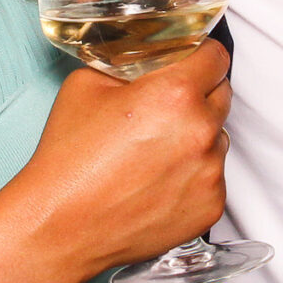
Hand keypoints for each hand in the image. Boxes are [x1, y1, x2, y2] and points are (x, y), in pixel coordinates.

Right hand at [6, 39, 230, 282]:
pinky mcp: (210, 207)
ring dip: (197, 138)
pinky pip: (213, 178)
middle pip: (221, 96)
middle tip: (163, 110)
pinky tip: (157, 182)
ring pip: (218, 139)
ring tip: (154, 153)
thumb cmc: (69, 161)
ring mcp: (209, 173)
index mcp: (174, 93)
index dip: (201, 56)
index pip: (215, 57)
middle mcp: (200, 131)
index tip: (192, 62)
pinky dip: (193, 176)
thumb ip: (126, 68)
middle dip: (198, 96)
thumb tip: (144, 65)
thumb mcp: (86, 85)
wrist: (62, 226)